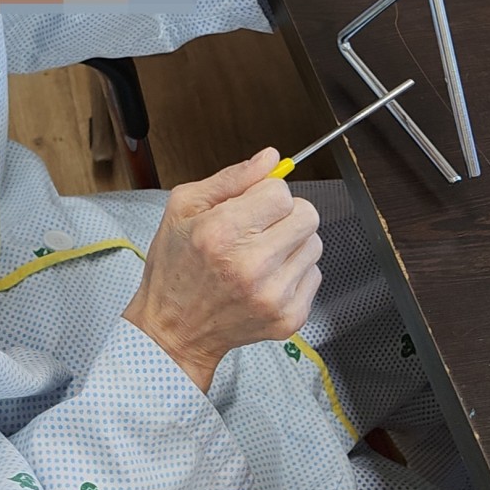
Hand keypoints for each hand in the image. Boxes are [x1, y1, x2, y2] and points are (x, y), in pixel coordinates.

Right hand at [123, 152, 321, 392]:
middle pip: (307, 215)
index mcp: (221, 232)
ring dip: (292, 244)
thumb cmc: (175, 267)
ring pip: (314, 244)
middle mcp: (251, 266)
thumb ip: (231, 178)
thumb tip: (270, 158)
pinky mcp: (289, 318)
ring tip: (261, 255)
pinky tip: (267, 279)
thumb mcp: (184, 208)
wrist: (175, 330)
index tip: (252, 205)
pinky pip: (314, 275)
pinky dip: (295, 272)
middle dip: (286, 215)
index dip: (267, 193)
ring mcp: (273, 296)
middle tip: (260, 228)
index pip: (281, 193)